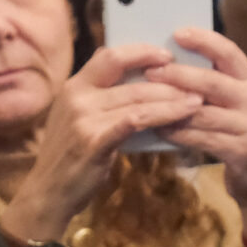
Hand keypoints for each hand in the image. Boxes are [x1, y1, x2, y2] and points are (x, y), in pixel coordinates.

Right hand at [0, 44, 202, 243]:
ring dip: (172, 98)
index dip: (141, 52)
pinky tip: (182, 115)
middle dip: (167, 78)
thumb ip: (100, 99)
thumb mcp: (78, 120)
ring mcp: (83, 118)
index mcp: (74, 86)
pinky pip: (137, 120)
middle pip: (130, 77)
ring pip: (138, 98)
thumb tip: (137, 80)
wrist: (48, 194)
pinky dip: (163, 115)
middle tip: (196, 81)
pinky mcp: (95, 140)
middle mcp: (76, 96)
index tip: (167, 56)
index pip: (110, 55)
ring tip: (198, 100)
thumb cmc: (70, 159)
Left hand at [150, 28, 246, 242]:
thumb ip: (211, 84)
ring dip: (172, 107)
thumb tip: (169, 60)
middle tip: (150, 71)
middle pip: (212, 82)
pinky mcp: (244, 151)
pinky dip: (179, 133)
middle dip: (178, 75)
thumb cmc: (236, 132)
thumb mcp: (231, 103)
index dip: (204, 40)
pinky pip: (203, 139)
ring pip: (203, 113)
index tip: (178, 32)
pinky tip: (160, 129)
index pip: (229, 52)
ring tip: (146, 102)